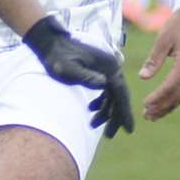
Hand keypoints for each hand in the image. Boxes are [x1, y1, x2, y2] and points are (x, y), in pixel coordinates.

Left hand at [23, 15, 134, 137]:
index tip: (128, 130)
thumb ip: (84, 76)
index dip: (124, 112)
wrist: (51, 43)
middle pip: (119, 96)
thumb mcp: (67, 68)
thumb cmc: (57, 57)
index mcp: (108, 66)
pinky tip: (91, 110)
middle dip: (115, 117)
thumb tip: (103, 84)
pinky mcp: (99, 70)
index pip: (120, 92)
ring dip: (105, 111)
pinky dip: (101, 102)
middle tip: (109, 136)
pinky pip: (105, 90)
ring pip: (111, 95)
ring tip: (93, 126)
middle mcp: (111, 67)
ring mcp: (106, 69)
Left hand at [138, 5, 179, 120]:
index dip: (158, 97)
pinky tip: (164, 106)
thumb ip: (154, 59)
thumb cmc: (178, 24)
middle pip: (177, 94)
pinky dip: (174, 99)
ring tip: (153, 116)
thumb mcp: (163, 39)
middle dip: (162, 106)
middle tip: (147, 116)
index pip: (170, 85)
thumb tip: (143, 77)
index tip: (145, 104)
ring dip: (168, 106)